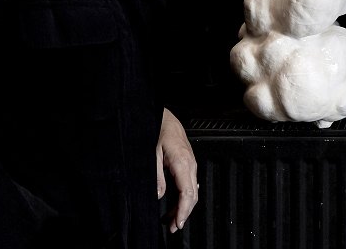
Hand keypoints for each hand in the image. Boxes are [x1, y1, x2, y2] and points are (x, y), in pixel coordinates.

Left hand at [156, 108, 198, 232]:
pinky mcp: (188, 164)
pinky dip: (184, 197)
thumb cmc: (159, 131)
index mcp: (182, 163)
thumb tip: (159, 195)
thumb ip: (156, 176)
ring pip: (192, 191)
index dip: (183, 210)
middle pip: (193, 195)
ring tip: (172, 219)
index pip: (187, 193)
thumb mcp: (152, 154)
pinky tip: (176, 204)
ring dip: (184, 207)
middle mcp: (190, 165)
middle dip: (185, 213)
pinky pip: (190, 184)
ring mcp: (191, 164)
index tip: (177, 222)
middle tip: (174, 227)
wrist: (165, 118)